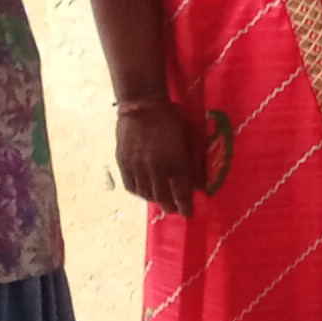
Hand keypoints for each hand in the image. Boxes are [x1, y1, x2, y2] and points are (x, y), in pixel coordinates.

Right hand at [113, 98, 204, 213]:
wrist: (143, 106)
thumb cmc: (170, 120)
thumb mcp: (188, 140)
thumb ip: (192, 163)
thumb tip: (197, 184)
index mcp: (176, 162)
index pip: (183, 192)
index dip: (186, 206)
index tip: (188, 214)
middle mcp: (157, 168)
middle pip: (164, 197)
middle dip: (171, 207)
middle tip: (175, 210)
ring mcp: (138, 167)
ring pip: (147, 194)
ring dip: (156, 201)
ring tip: (161, 201)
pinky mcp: (124, 163)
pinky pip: (131, 186)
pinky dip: (139, 193)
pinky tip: (144, 192)